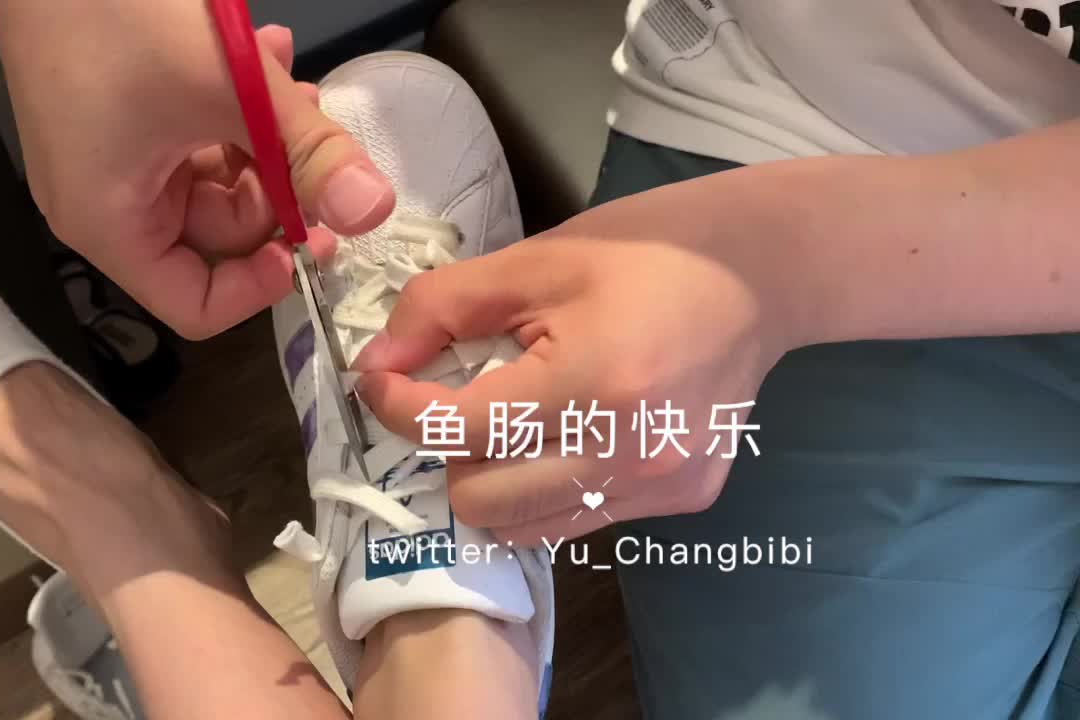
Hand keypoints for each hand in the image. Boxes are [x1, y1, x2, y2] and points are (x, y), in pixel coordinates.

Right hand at [0, 3, 394, 337]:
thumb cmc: (119, 18)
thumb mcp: (232, 92)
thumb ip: (310, 154)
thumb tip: (372, 211)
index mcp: (110, 226)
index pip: (196, 306)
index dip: (261, 285)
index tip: (308, 236)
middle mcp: (105, 206)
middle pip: (218, 238)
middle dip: (275, 187)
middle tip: (309, 135)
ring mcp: (112, 162)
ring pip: (216, 181)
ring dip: (264, 138)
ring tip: (289, 80)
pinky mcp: (120, 121)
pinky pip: (193, 139)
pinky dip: (234, 110)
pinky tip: (265, 56)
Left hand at [355, 170, 804, 543]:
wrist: (762, 273)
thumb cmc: (647, 251)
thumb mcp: (535, 260)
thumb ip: (443, 309)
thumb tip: (376, 362)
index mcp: (594, 384)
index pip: (457, 431)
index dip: (399, 405)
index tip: (383, 377)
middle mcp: (630, 455)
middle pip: (482, 503)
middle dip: (450, 452)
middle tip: (462, 400)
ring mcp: (662, 487)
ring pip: (526, 528)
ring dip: (496, 480)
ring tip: (514, 419)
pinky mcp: (684, 501)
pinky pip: (578, 520)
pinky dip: (549, 487)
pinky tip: (570, 433)